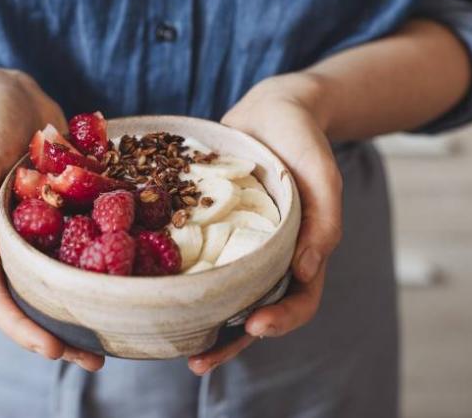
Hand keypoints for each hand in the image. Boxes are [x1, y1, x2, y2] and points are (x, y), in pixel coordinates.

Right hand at [0, 69, 104, 370]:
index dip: (25, 331)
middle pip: (41, 302)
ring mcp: (52, 231)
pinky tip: (148, 270)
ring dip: (96, 306)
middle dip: (66, 334)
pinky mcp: (76, 211)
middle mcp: (23, 246)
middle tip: (99, 358)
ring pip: (73, 279)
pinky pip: (98, 240)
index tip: (56, 351)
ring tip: (128, 329)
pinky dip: (117, 257)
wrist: (13, 95)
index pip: (1, 301)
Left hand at [189, 74, 342, 374]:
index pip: (298, 300)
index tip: (253, 325)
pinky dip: (175, 275)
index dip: (280, 320)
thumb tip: (308, 270)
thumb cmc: (304, 141)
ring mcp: (234, 244)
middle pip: (251, 310)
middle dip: (228, 341)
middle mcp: (265, 257)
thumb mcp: (322, 174)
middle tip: (198, 362)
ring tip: (169, 343)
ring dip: (197, 320)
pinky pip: (192, 257)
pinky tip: (148, 286)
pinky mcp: (206, 227)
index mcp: (300, 253)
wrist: (271, 110)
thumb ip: (324, 219)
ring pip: (218, 292)